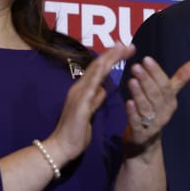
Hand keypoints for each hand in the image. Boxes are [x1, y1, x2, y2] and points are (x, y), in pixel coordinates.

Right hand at [44, 44, 133, 165]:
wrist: (62, 147)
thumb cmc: (76, 132)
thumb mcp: (89, 112)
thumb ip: (95, 100)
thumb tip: (103, 89)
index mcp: (83, 90)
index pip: (99, 69)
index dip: (111, 58)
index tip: (124, 48)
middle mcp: (79, 88)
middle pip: (98, 65)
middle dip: (112, 53)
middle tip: (127, 43)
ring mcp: (78, 94)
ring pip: (94, 71)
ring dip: (108, 58)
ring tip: (121, 47)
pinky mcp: (80, 104)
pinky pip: (90, 86)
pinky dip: (98, 74)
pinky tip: (106, 65)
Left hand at [122, 55, 189, 153]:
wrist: (145, 144)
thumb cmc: (155, 114)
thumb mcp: (168, 96)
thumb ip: (180, 79)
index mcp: (170, 102)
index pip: (165, 85)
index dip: (156, 73)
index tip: (147, 59)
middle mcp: (164, 113)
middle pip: (156, 95)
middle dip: (146, 80)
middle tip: (136, 67)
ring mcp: (153, 125)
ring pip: (147, 108)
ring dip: (139, 94)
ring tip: (131, 81)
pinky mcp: (141, 134)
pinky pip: (137, 123)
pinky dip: (133, 113)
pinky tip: (128, 102)